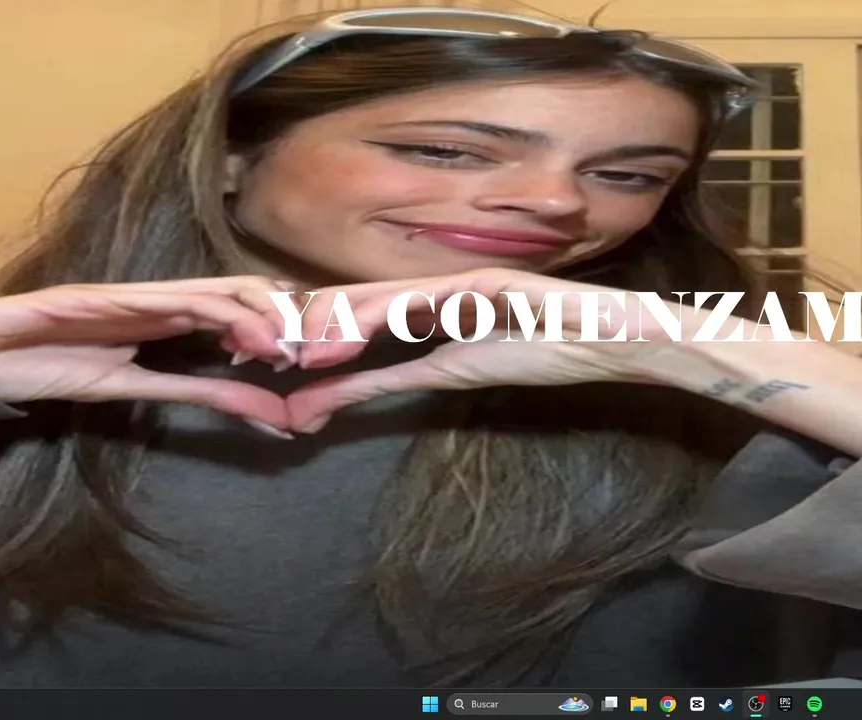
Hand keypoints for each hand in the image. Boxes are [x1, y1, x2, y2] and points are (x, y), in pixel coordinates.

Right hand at [0, 277, 294, 427]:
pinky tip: (244, 338)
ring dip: (261, 316)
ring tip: (288, 348)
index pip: (245, 306)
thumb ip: (200, 393)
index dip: (287, 323)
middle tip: (319, 350)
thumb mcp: (137, 387)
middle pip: (243, 290)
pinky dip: (214, 316)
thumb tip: (268, 412)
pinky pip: (168, 301)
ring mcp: (134, 293)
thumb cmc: (50, 364)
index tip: (320, 356)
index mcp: (171, 313)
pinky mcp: (101, 297)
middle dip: (287, 314)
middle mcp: (161, 296)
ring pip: (216, 289)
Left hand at [284, 269, 723, 431]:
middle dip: (300, 325)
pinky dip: (381, 321)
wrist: (614, 340)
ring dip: (329, 325)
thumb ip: (379, 387)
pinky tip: (345, 340)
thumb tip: (315, 408)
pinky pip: (425, 301)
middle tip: (247, 350)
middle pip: (352, 298)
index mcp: (423, 305)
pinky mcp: (487, 284)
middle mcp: (434, 284)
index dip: (303, 333)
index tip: (257, 358)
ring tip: (286, 352)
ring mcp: (459, 279)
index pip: (350, 314)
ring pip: (379, 296)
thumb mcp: (445, 376)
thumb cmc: (544, 353)